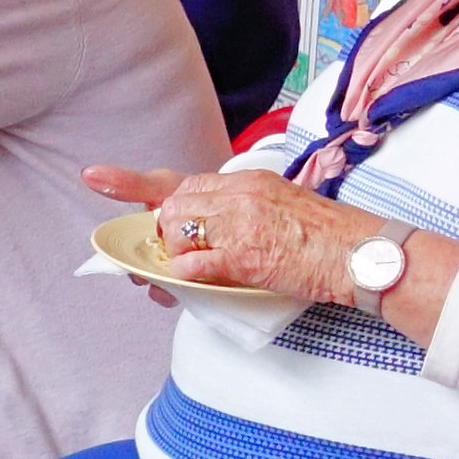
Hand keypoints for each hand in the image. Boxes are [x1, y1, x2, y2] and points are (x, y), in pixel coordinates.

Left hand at [85, 163, 387, 307]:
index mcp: (245, 181)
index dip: (131, 182)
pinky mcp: (246, 255)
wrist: (363, 254)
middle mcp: (238, 194)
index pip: (179, 180)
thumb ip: (238, 211)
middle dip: (162, 238)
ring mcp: (240, 223)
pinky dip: (189, 275)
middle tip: (167, 261)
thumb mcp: (280, 205)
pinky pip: (196, 264)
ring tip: (194, 276)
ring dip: (176, 260)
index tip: (95, 178)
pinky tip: (198, 280)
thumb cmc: (327, 238)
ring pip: (178, 235)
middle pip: (171, 210)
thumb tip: (199, 234)